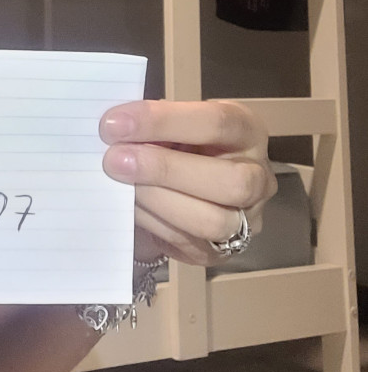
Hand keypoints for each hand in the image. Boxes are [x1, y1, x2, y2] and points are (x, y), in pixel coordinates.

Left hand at [99, 100, 276, 265]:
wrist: (185, 182)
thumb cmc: (179, 140)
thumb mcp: (174, 121)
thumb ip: (154, 124)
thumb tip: (115, 128)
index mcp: (247, 129)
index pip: (216, 122)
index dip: (163, 121)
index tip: (115, 123)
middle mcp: (257, 175)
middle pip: (228, 180)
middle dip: (164, 169)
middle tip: (114, 159)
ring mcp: (247, 219)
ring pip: (212, 220)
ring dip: (156, 200)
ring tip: (119, 182)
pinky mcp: (223, 250)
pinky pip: (190, 243)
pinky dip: (152, 221)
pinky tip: (128, 204)